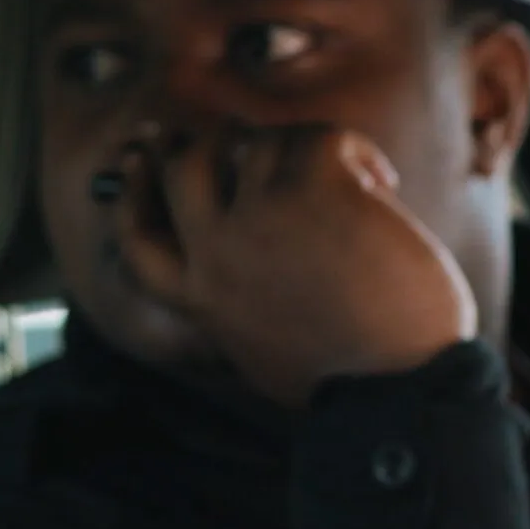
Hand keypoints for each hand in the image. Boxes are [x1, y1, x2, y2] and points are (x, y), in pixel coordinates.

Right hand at [116, 122, 475, 406]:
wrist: (396, 391)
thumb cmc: (351, 381)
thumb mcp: (265, 350)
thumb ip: (242, 304)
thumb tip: (250, 257)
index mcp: (202, 298)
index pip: (137, 234)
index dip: (132, 190)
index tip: (137, 158)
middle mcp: (218, 253)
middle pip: (182, 165)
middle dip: (209, 142)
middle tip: (243, 137)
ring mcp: (262, 216)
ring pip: (257, 141)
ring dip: (300, 149)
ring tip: (351, 179)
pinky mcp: (316, 189)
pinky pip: (321, 137)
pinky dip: (356, 152)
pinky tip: (382, 185)